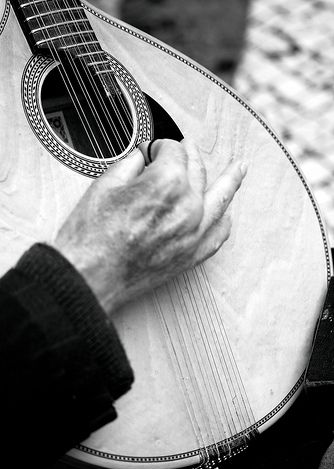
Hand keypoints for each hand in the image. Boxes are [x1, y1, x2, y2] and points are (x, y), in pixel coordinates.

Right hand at [54, 139, 245, 313]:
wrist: (89, 277)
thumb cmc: (92, 237)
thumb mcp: (106, 184)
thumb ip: (132, 164)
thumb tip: (142, 157)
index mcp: (167, 183)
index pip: (173, 150)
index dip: (160, 146)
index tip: (151, 150)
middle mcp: (188, 206)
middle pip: (197, 170)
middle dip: (188, 155)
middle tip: (184, 150)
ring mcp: (194, 232)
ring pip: (219, 198)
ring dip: (229, 180)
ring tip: (238, 170)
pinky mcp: (192, 255)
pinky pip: (218, 234)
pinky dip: (222, 220)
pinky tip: (225, 213)